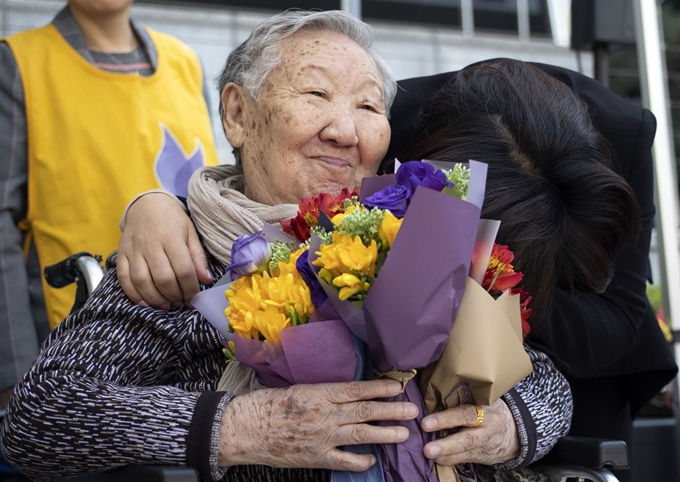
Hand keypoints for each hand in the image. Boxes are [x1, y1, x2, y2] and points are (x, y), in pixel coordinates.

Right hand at [117, 193, 211, 307]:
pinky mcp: (121, 254)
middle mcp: (150, 244)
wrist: (146, 205)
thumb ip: (198, 257)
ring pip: (142, 282)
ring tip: (167, 305)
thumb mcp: (190, 233)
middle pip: (163, 278)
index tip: (194, 299)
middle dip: (174, 296)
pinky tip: (146, 303)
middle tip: (181, 302)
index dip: (190, 289)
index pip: (183, 270)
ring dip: (156, 299)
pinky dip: (134, 295)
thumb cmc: (172, 221)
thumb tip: (206, 280)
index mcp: (171, 238)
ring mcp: (133, 250)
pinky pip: (123, 279)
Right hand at [219, 380, 418, 470]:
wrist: (246, 428)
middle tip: (412, 411)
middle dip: (392, 411)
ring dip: (385, 434)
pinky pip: (345, 461)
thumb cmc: (269, 405)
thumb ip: (325, 393)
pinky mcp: (316, 458)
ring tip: (403, 434)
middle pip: (365, 411)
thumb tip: (351, 393)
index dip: (380, 388)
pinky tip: (372, 460)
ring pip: (361, 434)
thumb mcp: (299, 389)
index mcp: (320, 393)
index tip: (398, 386)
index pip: (357, 389)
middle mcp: (325, 414)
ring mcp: (322, 437)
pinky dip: (361, 461)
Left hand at [421, 399, 519, 465]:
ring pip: (467, 451)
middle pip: (468, 438)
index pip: (466, 414)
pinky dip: (451, 460)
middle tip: (427, 448)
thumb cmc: (490, 408)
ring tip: (429, 454)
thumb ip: (464, 396)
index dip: (446, 419)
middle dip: (447, 444)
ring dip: (446, 454)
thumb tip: (433, 392)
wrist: (515, 431)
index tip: (426, 422)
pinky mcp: (483, 455)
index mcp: (487, 409)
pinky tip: (438, 459)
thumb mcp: (484, 398)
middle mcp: (488, 428)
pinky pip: (466, 458)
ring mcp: (486, 444)